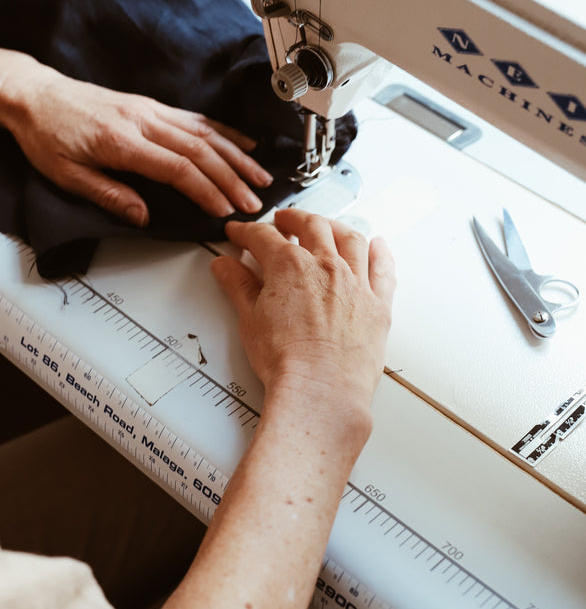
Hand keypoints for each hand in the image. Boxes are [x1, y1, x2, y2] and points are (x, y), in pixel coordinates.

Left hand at [0, 63, 272, 226]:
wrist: (34, 96)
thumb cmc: (46, 134)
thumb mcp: (66, 175)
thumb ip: (107, 195)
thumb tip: (142, 216)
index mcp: (121, 141)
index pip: (176, 168)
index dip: (206, 191)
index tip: (224, 210)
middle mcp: (141, 120)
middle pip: (200, 150)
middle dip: (232, 179)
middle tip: (252, 202)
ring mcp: (149, 110)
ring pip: (204, 132)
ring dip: (236, 156)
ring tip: (259, 176)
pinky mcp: (151, 106)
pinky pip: (195, 118)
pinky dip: (223, 131)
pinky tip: (241, 143)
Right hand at [211, 209, 394, 411]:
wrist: (321, 389)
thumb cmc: (287, 362)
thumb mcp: (250, 319)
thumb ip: (238, 286)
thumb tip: (226, 268)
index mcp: (290, 266)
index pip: (263, 237)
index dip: (247, 232)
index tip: (240, 234)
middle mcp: (326, 266)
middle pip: (311, 226)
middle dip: (293, 219)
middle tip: (282, 221)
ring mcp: (355, 283)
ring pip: (350, 239)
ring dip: (334, 226)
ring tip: (326, 226)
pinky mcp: (378, 305)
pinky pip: (383, 269)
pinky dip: (381, 253)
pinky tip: (378, 245)